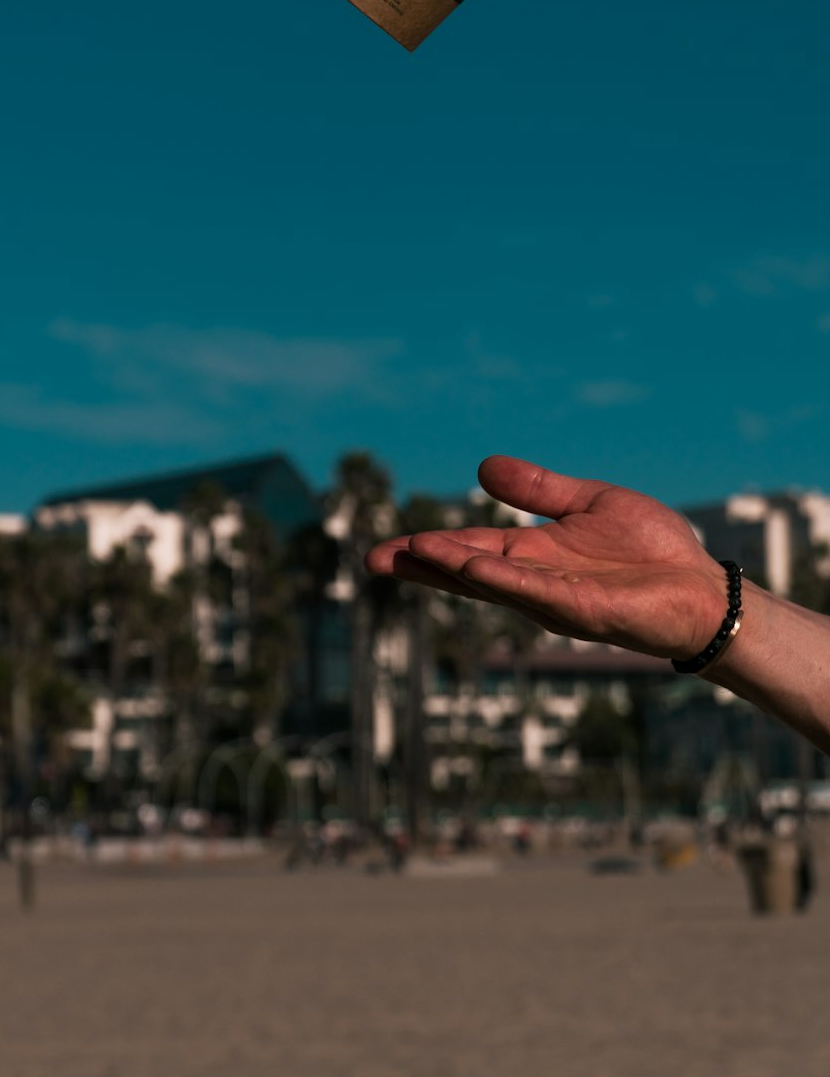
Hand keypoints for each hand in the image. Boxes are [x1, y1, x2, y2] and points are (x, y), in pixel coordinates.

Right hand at [365, 455, 729, 659]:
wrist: (703, 588)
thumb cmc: (651, 553)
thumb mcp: (588, 503)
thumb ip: (539, 489)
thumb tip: (483, 468)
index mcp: (532, 556)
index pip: (470, 548)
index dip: (429, 549)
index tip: (389, 547)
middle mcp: (534, 581)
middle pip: (467, 572)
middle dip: (422, 567)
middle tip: (373, 558)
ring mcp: (555, 599)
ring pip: (494, 582)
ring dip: (453, 569)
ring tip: (412, 552)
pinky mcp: (583, 609)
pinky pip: (536, 592)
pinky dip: (501, 579)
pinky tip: (472, 567)